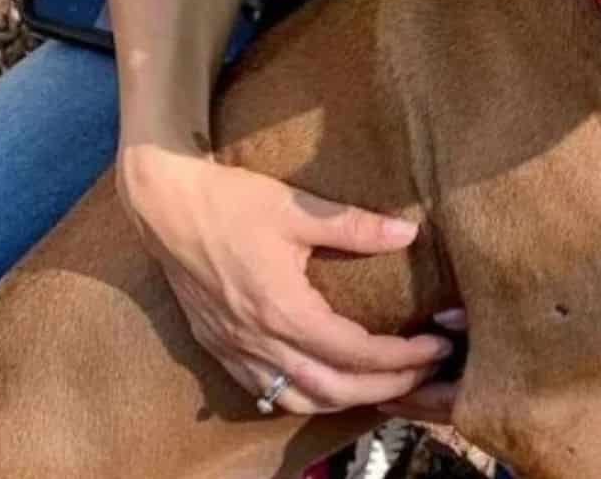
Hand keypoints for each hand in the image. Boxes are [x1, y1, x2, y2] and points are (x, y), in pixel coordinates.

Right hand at [118, 145, 457, 413]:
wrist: (163, 204)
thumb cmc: (231, 201)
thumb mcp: (297, 209)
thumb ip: (356, 225)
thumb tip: (410, 232)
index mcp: (282, 310)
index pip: (356, 353)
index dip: (402, 357)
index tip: (437, 346)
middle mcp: (258, 341)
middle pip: (333, 389)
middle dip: (386, 387)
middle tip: (425, 374)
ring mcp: (234, 349)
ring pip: (298, 399)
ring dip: (346, 399)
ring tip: (385, 385)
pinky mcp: (218, 346)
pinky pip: (266, 392)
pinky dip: (303, 397)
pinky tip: (324, 384)